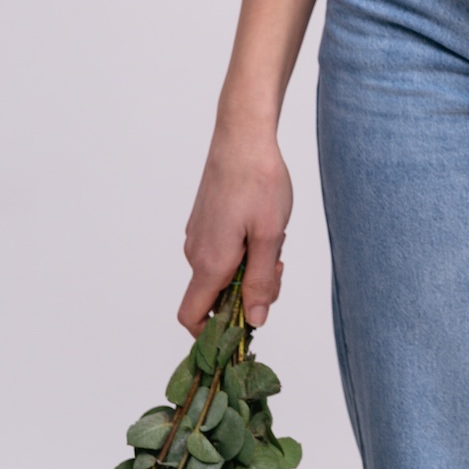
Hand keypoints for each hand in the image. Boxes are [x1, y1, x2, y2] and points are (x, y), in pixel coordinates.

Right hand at [179, 114, 293, 335]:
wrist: (243, 135)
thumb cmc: (258, 181)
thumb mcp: (269, 236)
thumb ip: (261, 282)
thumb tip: (255, 321)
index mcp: (209, 262)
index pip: (192, 317)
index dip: (213, 333)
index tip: (246, 324)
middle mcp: (196, 252)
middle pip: (214, 297)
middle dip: (247, 293)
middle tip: (276, 264)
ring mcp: (198, 235)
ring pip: (221, 272)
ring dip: (248, 268)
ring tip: (272, 238)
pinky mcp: (205, 221)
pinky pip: (221, 251)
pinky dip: (242, 250)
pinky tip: (261, 225)